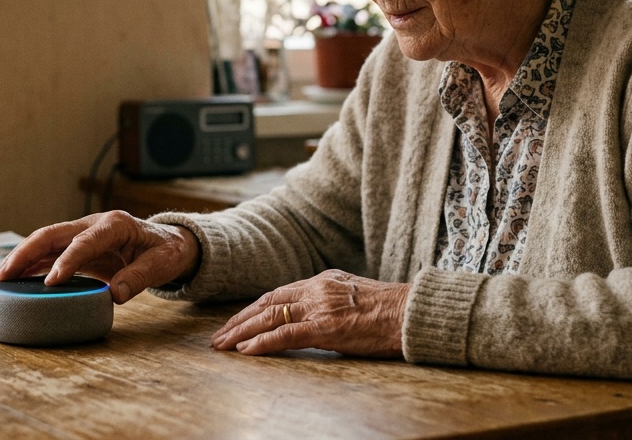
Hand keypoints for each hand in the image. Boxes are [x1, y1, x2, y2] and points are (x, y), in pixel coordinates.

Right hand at [0, 211, 199, 303]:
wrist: (167, 243)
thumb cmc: (165, 252)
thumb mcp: (162, 264)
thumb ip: (139, 277)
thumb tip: (115, 294)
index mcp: (115, 224)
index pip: (84, 240)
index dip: (67, 260)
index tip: (51, 282)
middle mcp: (92, 225)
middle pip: (52, 234)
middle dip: (26, 253)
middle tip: (4, 276)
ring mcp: (82, 234)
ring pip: (44, 242)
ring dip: (20, 259)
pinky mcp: (76, 247)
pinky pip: (48, 254)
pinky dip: (29, 265)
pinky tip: (13, 280)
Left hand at [211, 270, 408, 357]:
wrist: (412, 314)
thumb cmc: (393, 312)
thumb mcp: (357, 298)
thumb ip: (334, 303)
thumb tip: (321, 317)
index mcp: (324, 280)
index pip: (279, 293)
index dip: (254, 308)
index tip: (238, 321)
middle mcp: (317, 289)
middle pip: (267, 302)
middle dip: (240, 320)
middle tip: (219, 336)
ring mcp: (320, 307)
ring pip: (269, 317)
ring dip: (241, 332)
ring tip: (222, 345)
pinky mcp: (326, 328)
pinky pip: (285, 335)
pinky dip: (262, 342)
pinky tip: (245, 351)